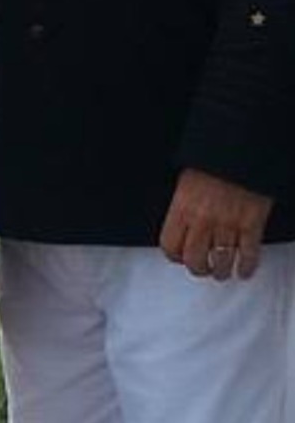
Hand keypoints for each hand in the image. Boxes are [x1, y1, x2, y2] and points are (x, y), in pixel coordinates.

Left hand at [159, 168, 273, 279]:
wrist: (239, 151)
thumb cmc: (211, 165)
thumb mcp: (184, 184)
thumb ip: (182, 209)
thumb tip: (181, 229)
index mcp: (182, 207)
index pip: (170, 245)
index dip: (174, 256)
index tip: (180, 258)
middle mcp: (203, 219)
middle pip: (194, 260)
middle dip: (198, 269)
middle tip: (202, 269)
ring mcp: (228, 223)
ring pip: (221, 262)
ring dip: (221, 271)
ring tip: (222, 272)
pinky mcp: (252, 224)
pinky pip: (248, 254)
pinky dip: (246, 267)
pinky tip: (243, 270)